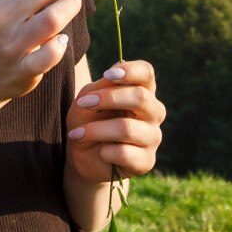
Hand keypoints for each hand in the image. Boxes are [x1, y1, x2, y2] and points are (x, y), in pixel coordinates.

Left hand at [65, 58, 162, 184]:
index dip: (130, 71)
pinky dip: (105, 152)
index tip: (107, 75)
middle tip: (83, 104)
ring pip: (128, 128)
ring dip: (97, 130)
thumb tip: (111, 79)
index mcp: (142, 91)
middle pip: (141, 97)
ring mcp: (153, 137)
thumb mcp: (85, 101)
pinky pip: (125, 153)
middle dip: (108, 98)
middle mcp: (153, 112)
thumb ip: (99, 88)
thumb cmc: (87, 122)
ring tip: (77, 134)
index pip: (146, 73)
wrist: (82, 157)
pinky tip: (100, 153)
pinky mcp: (147, 161)